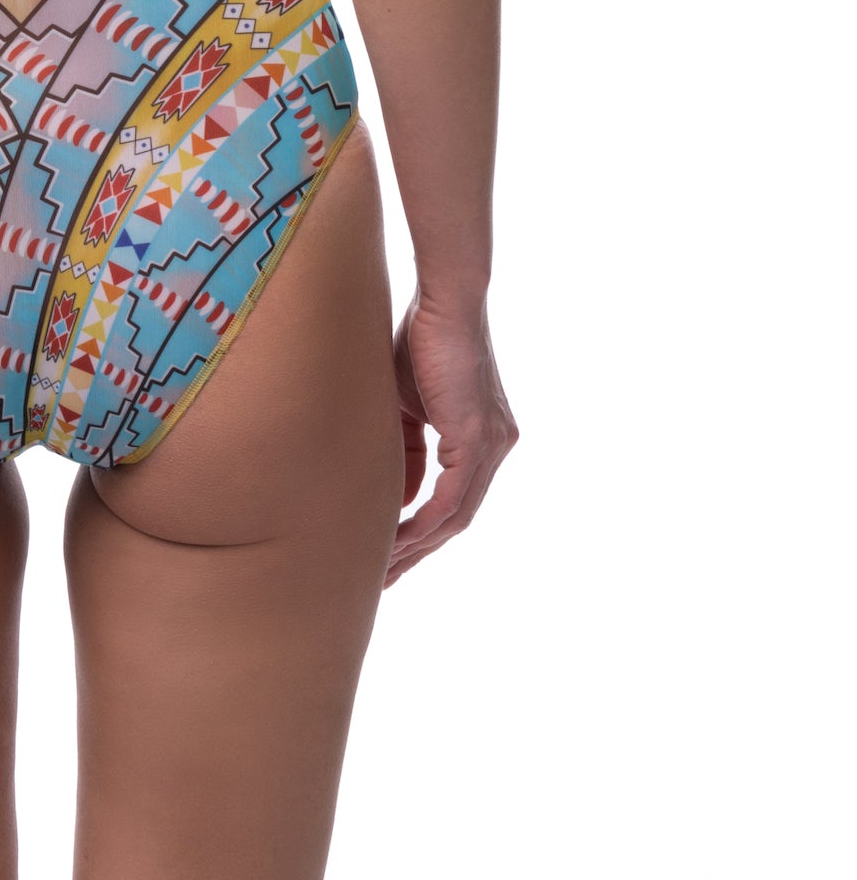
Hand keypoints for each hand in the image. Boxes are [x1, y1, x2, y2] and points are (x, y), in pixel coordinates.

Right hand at [385, 293, 516, 586]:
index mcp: (482, 436)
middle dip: (418, 552)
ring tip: (384, 569)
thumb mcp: (405, 402)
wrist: (444, 298)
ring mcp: (492, 445)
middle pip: (457, 518)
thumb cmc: (421, 337)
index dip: (421, 530)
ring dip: (418, 546)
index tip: (389, 552)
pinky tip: (400, 541)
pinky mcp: (478, 439)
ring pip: (456, 516)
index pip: (453, 499)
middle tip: (384, 580)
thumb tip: (394, 494)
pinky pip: (453, 499)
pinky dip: (426, 524)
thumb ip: (406, 446)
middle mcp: (496, 447)